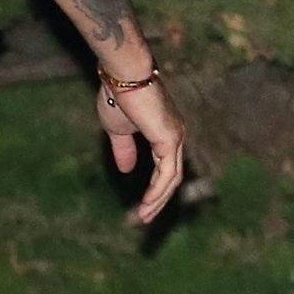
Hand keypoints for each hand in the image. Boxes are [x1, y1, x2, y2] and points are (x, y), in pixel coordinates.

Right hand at [96, 78, 184, 224]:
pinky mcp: (170, 139)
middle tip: (144, 218)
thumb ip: (124, 150)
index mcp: (164, 133)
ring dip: (158, 200)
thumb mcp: (117, 130)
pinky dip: (157, 191)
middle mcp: (175, 136)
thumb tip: (126, 171)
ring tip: (143, 217)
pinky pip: (167, 173)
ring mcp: (176, 138)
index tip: (140, 206)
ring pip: (172, 178)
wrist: (122, 75)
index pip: (164, 168)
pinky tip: (146, 203)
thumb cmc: (117, 96)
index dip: (153, 189)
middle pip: (172, 177)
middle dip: (158, 200)